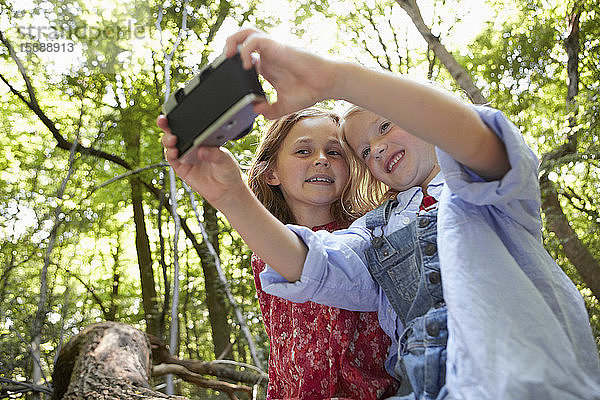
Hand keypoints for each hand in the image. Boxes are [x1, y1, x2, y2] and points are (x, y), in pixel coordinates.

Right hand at [158, 115, 245, 208]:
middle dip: (166, 124)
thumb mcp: (225, 159)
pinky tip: (174, 152)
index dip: (180, 117)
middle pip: (174, 131)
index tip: (175, 112)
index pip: (189, 125)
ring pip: (170, 144)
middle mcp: (191, 145)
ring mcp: (185, 156)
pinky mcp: (181, 168)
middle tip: (163, 120)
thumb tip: (202, 150)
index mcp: (202, 138)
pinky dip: (170, 154)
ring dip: (168, 140)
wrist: (226, 190)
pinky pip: (172, 159)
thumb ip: (215, 154)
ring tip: (173, 139)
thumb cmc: (227, 170)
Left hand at [224, 28, 339, 118]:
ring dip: (234, 41)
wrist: (326, 84)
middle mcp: (267, 55)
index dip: (231, 62)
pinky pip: (255, 40)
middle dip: (229, 45)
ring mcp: (272, 49)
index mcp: (267, 66)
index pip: (243, 55)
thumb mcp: (283, 106)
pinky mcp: (278, 47)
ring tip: (229, 56)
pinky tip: (247, 65)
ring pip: (247, 32)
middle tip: (224, 61)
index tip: (226, 74)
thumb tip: (255, 111)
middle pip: (242, 38)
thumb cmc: (309, 90)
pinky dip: (246, 50)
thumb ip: (268, 110)